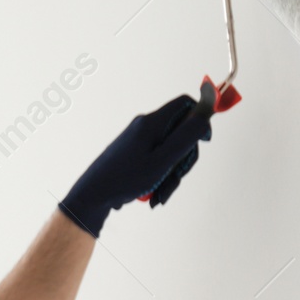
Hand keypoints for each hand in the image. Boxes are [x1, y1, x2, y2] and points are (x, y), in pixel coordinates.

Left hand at [58, 78, 219, 237]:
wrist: (93, 196)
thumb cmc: (125, 177)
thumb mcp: (163, 159)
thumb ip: (186, 136)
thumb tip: (205, 113)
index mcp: (151, 123)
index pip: (185, 104)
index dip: (200, 118)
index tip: (204, 140)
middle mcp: (145, 127)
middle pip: (181, 133)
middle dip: (185, 158)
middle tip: (176, 176)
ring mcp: (140, 141)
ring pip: (172, 152)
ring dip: (172, 174)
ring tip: (161, 193)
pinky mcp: (136, 154)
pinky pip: (159, 162)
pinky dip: (162, 178)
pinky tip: (155, 195)